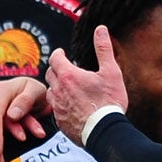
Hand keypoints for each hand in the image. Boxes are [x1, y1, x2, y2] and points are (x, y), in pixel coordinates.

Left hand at [45, 25, 128, 144]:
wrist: (104, 131)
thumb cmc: (109, 102)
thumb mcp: (111, 72)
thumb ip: (103, 49)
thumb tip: (100, 29)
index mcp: (69, 76)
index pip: (55, 58)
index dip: (58, 54)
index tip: (62, 53)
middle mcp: (58, 90)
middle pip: (50, 74)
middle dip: (56, 69)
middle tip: (65, 70)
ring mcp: (57, 107)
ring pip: (50, 92)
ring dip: (56, 88)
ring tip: (67, 89)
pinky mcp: (60, 122)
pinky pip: (55, 109)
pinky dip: (60, 104)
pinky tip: (70, 106)